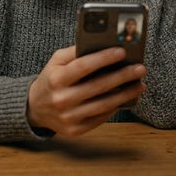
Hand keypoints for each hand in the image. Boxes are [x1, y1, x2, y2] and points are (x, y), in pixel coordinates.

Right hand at [26, 45, 146, 136]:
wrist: (35, 108)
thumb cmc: (52, 78)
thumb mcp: (56, 61)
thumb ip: (76, 52)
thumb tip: (104, 45)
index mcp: (56, 79)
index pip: (83, 66)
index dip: (104, 58)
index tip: (122, 51)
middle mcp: (61, 99)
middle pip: (98, 86)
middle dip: (122, 76)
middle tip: (140, 68)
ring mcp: (68, 117)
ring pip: (103, 105)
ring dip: (126, 94)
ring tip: (140, 84)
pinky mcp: (75, 130)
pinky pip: (101, 117)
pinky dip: (116, 107)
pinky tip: (127, 97)